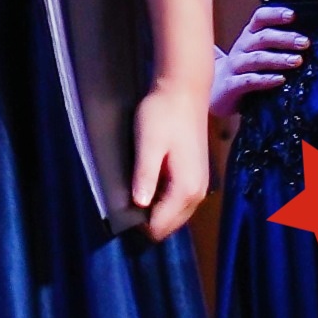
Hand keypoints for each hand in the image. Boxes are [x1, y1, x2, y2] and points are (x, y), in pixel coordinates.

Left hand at [130, 72, 211, 237]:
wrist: (184, 92)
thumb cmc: (163, 115)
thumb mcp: (149, 144)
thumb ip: (145, 176)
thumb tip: (138, 205)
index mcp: (186, 190)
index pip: (160, 226)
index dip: (138, 225)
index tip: (117, 213)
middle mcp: (198, 195)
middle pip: (169, 225)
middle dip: (146, 222)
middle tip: (121, 204)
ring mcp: (200, 187)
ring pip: (175, 215)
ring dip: (154, 211)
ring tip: (130, 195)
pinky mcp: (196, 178)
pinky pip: (178, 203)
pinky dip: (162, 202)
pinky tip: (146, 187)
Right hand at [208, 2, 305, 128]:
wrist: (218, 93)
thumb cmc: (246, 71)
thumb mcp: (258, 53)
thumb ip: (277, 45)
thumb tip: (310, 41)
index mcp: (249, 37)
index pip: (259, 19)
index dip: (275, 15)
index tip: (293, 15)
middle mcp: (241, 48)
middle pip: (261, 38)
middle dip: (284, 39)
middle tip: (304, 43)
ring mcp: (235, 67)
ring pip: (256, 59)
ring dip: (277, 59)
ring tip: (296, 61)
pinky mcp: (232, 85)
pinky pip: (248, 81)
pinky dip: (264, 79)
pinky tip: (280, 80)